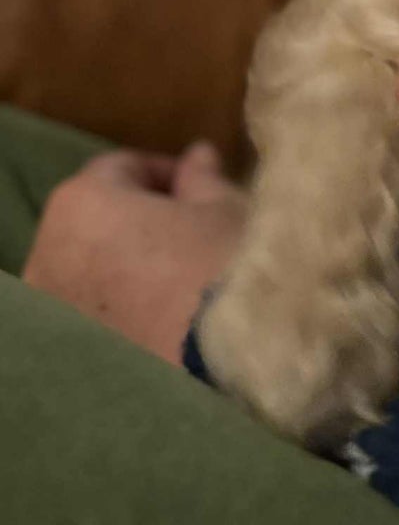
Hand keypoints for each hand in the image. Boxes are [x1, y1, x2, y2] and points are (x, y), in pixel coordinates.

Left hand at [23, 143, 245, 364]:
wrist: (223, 366)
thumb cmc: (223, 269)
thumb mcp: (225, 209)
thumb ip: (202, 179)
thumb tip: (196, 158)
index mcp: (83, 202)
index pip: (123, 167)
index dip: (169, 174)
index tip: (206, 190)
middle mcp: (48, 253)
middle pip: (97, 220)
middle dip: (140, 220)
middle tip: (195, 234)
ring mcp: (52, 311)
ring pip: (90, 271)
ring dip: (127, 268)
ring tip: (181, 284)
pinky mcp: (66, 356)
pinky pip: (92, 316)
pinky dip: (120, 311)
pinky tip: (164, 322)